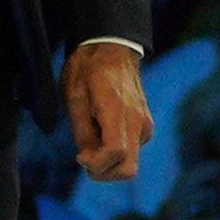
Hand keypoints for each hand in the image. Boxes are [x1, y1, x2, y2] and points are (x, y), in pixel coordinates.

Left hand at [67, 43, 152, 185]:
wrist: (113, 47)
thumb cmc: (89, 69)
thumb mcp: (74, 96)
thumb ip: (81, 131)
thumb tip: (87, 160)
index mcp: (117, 110)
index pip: (116, 152)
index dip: (95, 164)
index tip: (79, 156)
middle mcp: (138, 121)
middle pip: (128, 169)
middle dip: (103, 172)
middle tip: (84, 157)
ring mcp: (145, 125)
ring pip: (130, 163)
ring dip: (108, 162)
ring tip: (92, 136)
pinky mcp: (146, 126)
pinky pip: (131, 151)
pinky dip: (115, 153)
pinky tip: (102, 131)